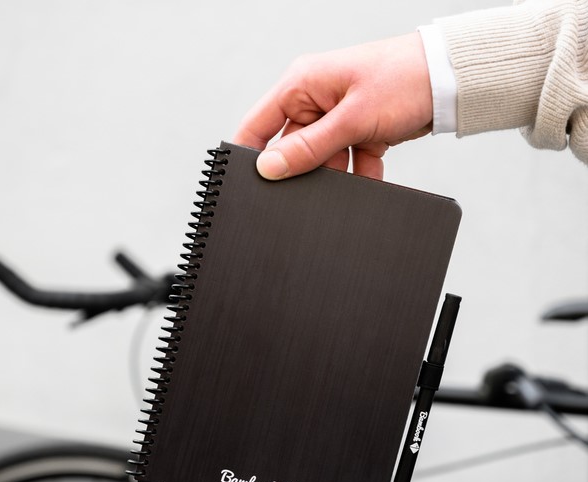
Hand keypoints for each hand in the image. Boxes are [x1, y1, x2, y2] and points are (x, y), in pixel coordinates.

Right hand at [233, 33, 432, 179]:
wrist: (451, 80)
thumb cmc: (404, 78)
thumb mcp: (351, 119)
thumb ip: (308, 147)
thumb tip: (270, 167)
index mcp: (302, 84)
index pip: (258, 124)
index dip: (250, 154)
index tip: (249, 183)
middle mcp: (315, 100)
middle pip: (292, 147)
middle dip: (304, 169)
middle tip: (314, 182)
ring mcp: (336, 117)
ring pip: (321, 159)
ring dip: (336, 173)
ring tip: (349, 175)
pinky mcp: (356, 131)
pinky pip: (346, 161)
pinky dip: (357, 173)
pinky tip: (367, 179)